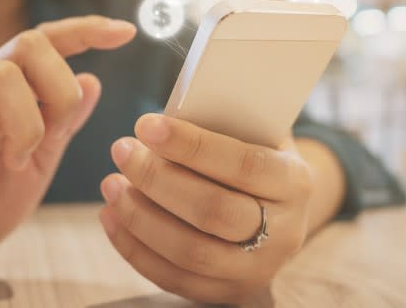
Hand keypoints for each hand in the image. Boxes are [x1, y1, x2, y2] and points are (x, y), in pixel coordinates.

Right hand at [0, 16, 135, 282]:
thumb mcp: (40, 163)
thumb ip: (63, 124)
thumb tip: (93, 79)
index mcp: (18, 93)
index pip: (51, 43)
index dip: (87, 30)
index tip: (126, 32)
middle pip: (31, 42)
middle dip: (60, 87)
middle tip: (55, 134)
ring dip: (23, 121)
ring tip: (16, 159)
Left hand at [99, 114, 312, 304]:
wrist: (277, 208)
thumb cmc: (253, 153)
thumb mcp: (252, 131)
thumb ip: (219, 121)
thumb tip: (163, 116)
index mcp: (294, 181)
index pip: (243, 164)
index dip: (191, 145)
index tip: (146, 125)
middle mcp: (284, 232)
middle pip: (213, 212)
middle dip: (157, 179)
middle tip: (122, 150)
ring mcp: (257, 269)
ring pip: (191, 252)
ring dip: (140, 216)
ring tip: (111, 183)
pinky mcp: (228, 294)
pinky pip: (174, 278)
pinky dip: (135, 248)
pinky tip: (111, 216)